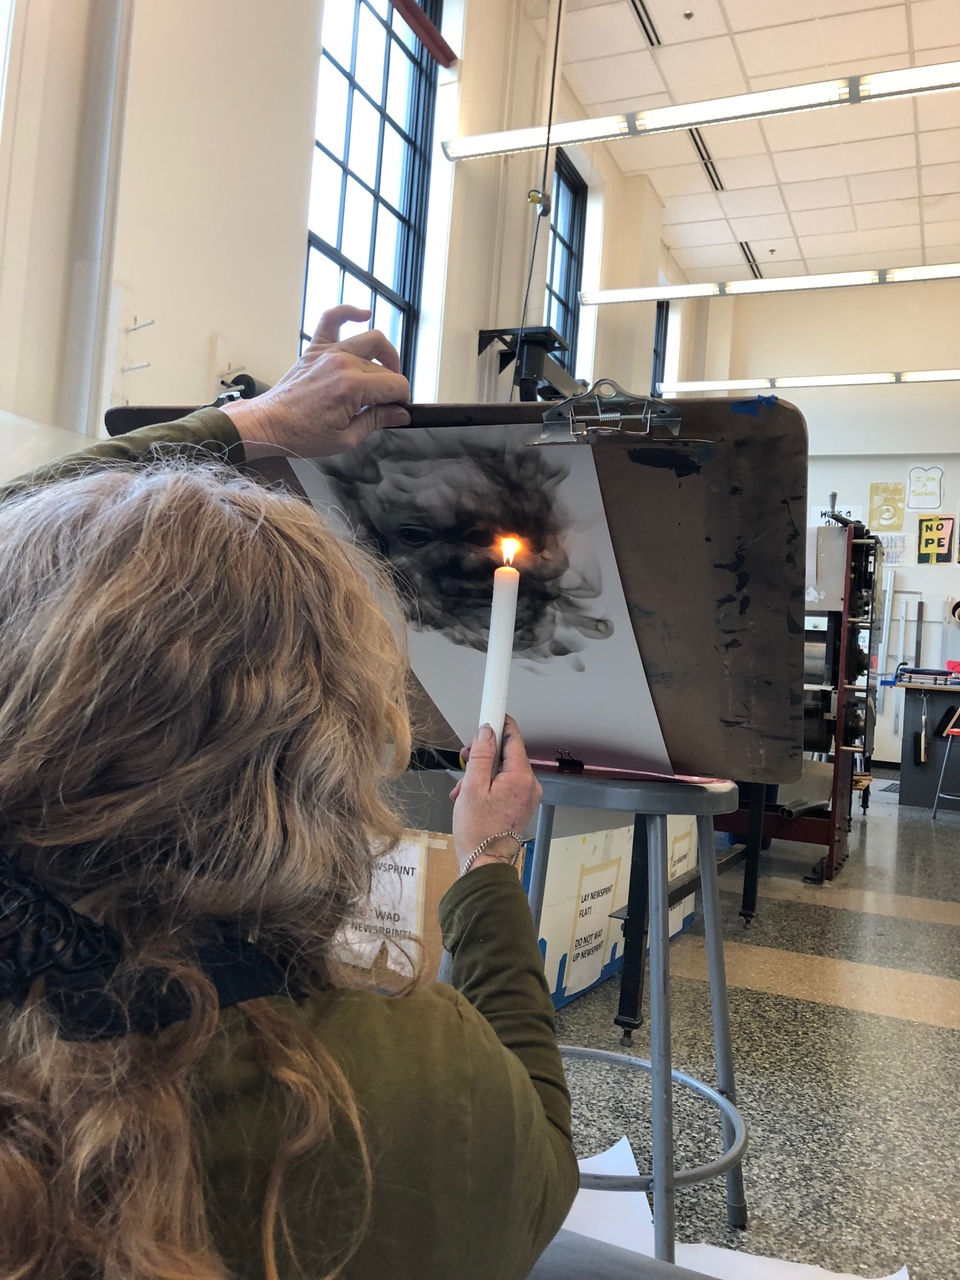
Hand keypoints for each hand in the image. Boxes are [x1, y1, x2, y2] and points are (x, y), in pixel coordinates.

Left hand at [221, 305, 410, 458]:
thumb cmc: (300, 434)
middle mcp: (343, 363)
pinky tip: (363, 314)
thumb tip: (400, 414)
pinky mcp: (316, 349)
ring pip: (371, 340)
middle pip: (385, 368)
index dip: (402, 400)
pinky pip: (332, 319)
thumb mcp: (346, 439)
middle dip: (392, 387)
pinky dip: (349, 312)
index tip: (397, 410)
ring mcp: (329, 353)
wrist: (269, 425)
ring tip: (386, 370)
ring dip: (386, 353)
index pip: (396, 384)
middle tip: (386, 405)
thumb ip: (377, 421)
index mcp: (353, 387)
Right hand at [450, 717, 541, 872]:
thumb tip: (486, 731)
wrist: (484, 862)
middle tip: (464, 759)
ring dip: (484, 772)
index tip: (489, 715)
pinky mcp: (522, 804)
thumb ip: (481, 755)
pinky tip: (472, 796)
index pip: (514, 738)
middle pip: (508, 754)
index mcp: (521, 777)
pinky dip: (490, 784)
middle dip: (485, 754)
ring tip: (464, 788)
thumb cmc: (477, 829)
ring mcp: (528, 796)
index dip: (500, 725)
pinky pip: (507, 784)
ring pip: (505, 770)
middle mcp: (530, 784)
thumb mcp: (472, 786)